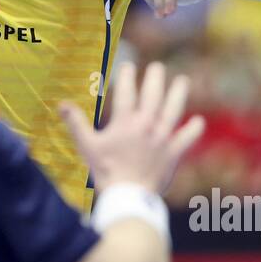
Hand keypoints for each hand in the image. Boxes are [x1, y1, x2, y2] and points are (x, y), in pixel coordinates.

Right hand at [59, 62, 203, 195]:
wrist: (128, 196)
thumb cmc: (106, 171)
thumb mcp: (87, 146)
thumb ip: (75, 123)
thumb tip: (61, 104)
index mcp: (126, 122)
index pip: (127, 92)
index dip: (127, 76)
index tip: (128, 65)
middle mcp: (147, 125)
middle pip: (153, 95)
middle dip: (155, 78)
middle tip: (157, 67)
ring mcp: (163, 138)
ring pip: (173, 110)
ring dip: (179, 94)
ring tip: (183, 80)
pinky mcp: (173, 153)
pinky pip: (187, 138)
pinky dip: (193, 129)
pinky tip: (198, 121)